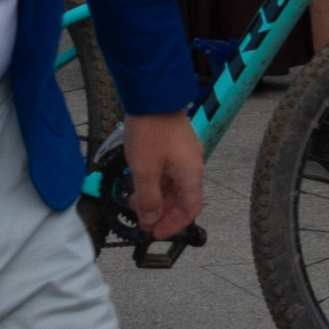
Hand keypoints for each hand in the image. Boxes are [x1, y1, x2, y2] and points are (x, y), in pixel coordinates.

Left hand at [122, 110, 205, 242]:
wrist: (152, 95)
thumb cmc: (150, 131)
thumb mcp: (145, 171)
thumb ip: (149, 199)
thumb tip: (152, 220)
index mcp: (191, 174)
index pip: (190, 210)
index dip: (174, 225)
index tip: (156, 233)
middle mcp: (192, 165)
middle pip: (183, 198)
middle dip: (164, 213)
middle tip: (144, 221)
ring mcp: (184, 154)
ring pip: (174, 185)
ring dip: (158, 197)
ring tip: (136, 203)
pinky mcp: (175, 144)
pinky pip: (169, 171)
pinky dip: (156, 182)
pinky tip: (139, 182)